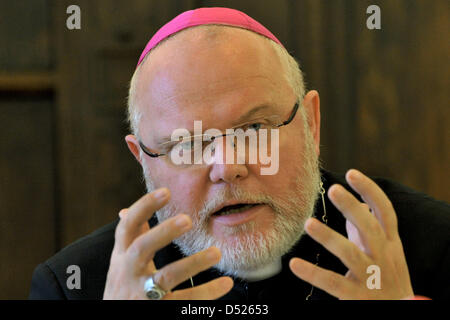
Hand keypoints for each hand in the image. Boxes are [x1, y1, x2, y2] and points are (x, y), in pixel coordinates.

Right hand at [103, 188, 233, 299]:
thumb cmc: (122, 288)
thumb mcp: (120, 263)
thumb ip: (129, 239)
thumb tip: (124, 210)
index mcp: (121, 256)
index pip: (126, 226)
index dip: (143, 207)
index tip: (166, 191)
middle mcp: (128, 273)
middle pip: (141, 248)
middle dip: (163, 232)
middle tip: (187, 219)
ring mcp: (141, 294)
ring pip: (166, 278)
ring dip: (192, 264)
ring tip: (216, 252)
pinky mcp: (157, 310)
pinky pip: (184, 302)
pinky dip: (207, 293)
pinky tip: (226, 283)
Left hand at [289, 169, 413, 298]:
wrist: (401, 312)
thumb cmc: (390, 278)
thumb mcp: (389, 251)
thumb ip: (372, 229)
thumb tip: (359, 204)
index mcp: (392, 243)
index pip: (385, 212)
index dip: (370, 191)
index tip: (352, 173)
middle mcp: (384, 257)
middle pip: (370, 229)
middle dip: (353, 208)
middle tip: (333, 189)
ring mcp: (371, 277)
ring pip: (350, 254)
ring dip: (329, 237)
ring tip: (308, 223)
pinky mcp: (356, 296)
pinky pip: (332, 282)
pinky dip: (313, 273)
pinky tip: (294, 264)